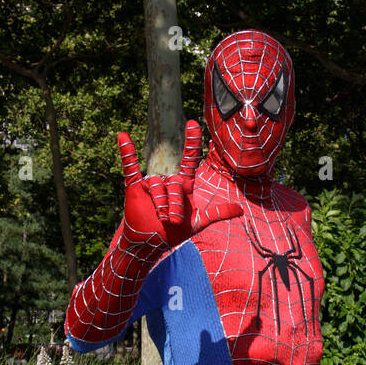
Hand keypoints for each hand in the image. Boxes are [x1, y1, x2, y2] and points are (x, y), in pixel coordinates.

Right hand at [117, 122, 241, 247]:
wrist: (154, 241)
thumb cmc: (177, 231)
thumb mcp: (200, 222)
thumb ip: (219, 213)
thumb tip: (241, 210)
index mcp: (183, 184)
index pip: (189, 159)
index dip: (191, 142)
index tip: (192, 123)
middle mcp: (167, 180)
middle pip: (173, 183)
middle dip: (174, 203)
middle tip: (173, 219)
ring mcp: (152, 183)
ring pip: (157, 186)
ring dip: (160, 203)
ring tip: (161, 216)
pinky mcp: (135, 187)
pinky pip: (130, 167)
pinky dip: (127, 153)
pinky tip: (123, 137)